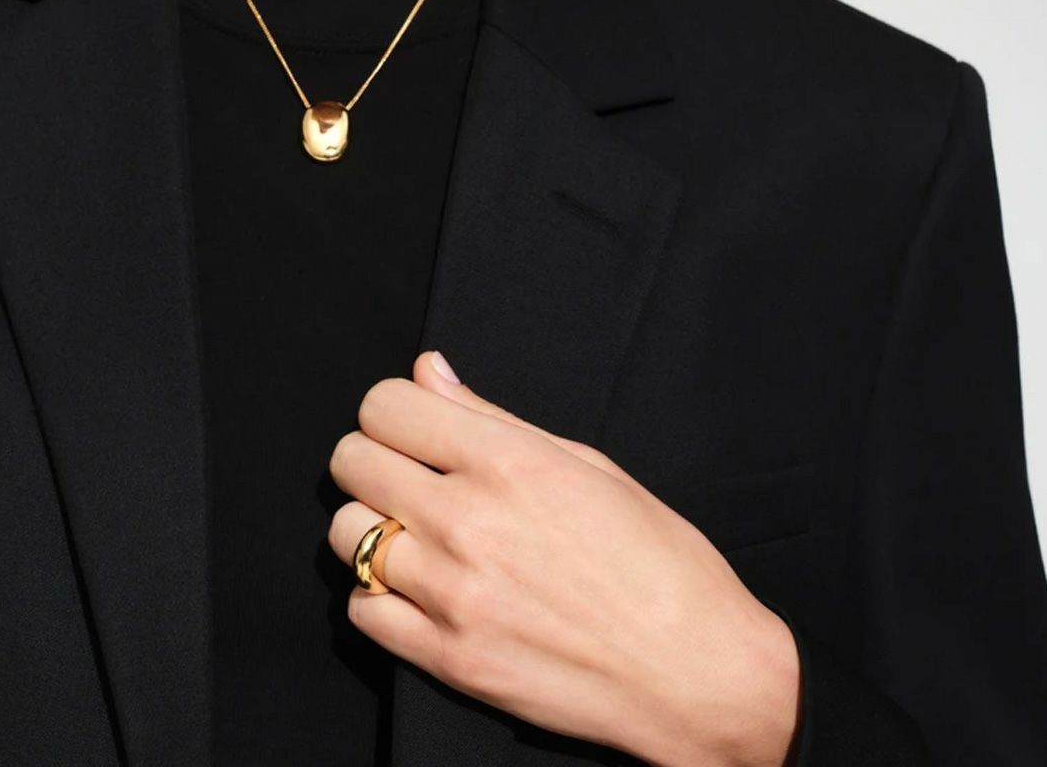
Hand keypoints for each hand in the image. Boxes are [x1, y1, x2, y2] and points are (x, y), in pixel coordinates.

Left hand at [326, 351, 802, 766]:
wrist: (701, 675)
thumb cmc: (660, 561)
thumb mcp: (586, 464)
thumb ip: (491, 416)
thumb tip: (428, 371)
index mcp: (507, 462)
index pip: (385, 405)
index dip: (393, 412)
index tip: (413, 429)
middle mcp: (469, 521)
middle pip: (351, 461)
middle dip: (374, 460)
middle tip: (406, 478)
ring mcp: (454, 594)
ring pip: (346, 535)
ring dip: (370, 529)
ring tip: (412, 536)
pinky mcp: (450, 661)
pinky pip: (361, 611)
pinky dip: (378, 597)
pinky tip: (417, 591)